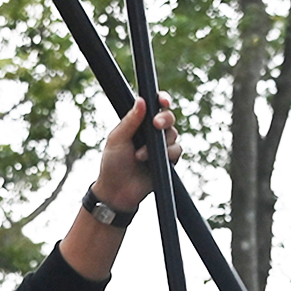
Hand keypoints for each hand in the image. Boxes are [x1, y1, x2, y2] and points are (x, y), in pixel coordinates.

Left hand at [90, 94, 181, 211]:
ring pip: (174, 135)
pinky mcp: (168, 161)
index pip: (154, 106)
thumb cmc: (113, 163)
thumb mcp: (117, 139)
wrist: (117, 191)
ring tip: (140, 155)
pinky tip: (151, 161)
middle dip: (165, 119)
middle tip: (156, 124)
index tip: (162, 100)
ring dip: (160, 143)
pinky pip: (177, 151)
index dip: (162, 100)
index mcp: (139, 123)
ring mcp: (162, 147)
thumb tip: (141, 100)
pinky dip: (167, 154)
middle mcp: (153, 133)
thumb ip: (130, 120)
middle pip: (168, 117)